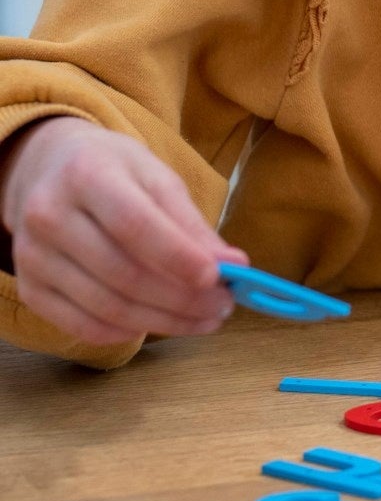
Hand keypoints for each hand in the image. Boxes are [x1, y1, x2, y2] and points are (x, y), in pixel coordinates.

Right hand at [0, 117, 246, 345]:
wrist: (48, 169)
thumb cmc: (115, 171)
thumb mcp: (156, 177)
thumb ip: (190, 222)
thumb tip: (233, 267)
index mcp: (87, 174)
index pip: (134, 225)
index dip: (178, 256)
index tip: (220, 277)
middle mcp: (50, 216)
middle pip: (123, 273)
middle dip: (182, 298)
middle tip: (224, 306)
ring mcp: (32, 257)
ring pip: (106, 306)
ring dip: (164, 320)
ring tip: (204, 318)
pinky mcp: (29, 288)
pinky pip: (80, 325)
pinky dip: (126, 331)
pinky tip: (159, 324)